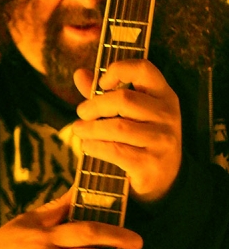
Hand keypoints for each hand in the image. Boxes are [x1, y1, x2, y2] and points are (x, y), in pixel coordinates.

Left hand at [73, 59, 181, 202]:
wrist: (162, 179)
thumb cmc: (140, 137)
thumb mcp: (129, 112)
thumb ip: (104, 93)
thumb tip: (79, 74)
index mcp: (164, 94)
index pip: (144, 69)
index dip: (119, 69)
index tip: (101, 83)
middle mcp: (168, 115)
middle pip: (123, 100)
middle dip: (94, 106)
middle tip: (81, 113)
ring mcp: (162, 140)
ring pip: (117, 127)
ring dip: (90, 129)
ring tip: (79, 130)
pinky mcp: (151, 163)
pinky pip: (115, 150)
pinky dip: (95, 147)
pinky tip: (88, 146)